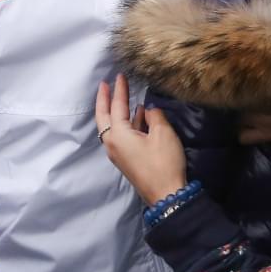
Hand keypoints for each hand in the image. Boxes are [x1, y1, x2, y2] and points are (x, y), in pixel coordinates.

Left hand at [95, 75, 187, 206]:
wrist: (166, 195)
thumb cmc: (164, 163)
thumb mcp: (163, 134)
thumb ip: (155, 116)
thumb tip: (148, 111)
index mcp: (118, 135)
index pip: (116, 107)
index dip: (119, 90)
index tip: (119, 76)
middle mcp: (112, 144)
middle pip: (103, 117)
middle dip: (104, 100)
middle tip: (105, 85)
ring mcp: (118, 154)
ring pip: (112, 127)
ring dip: (116, 112)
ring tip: (122, 97)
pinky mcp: (126, 160)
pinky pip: (121, 136)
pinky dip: (126, 123)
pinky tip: (139, 116)